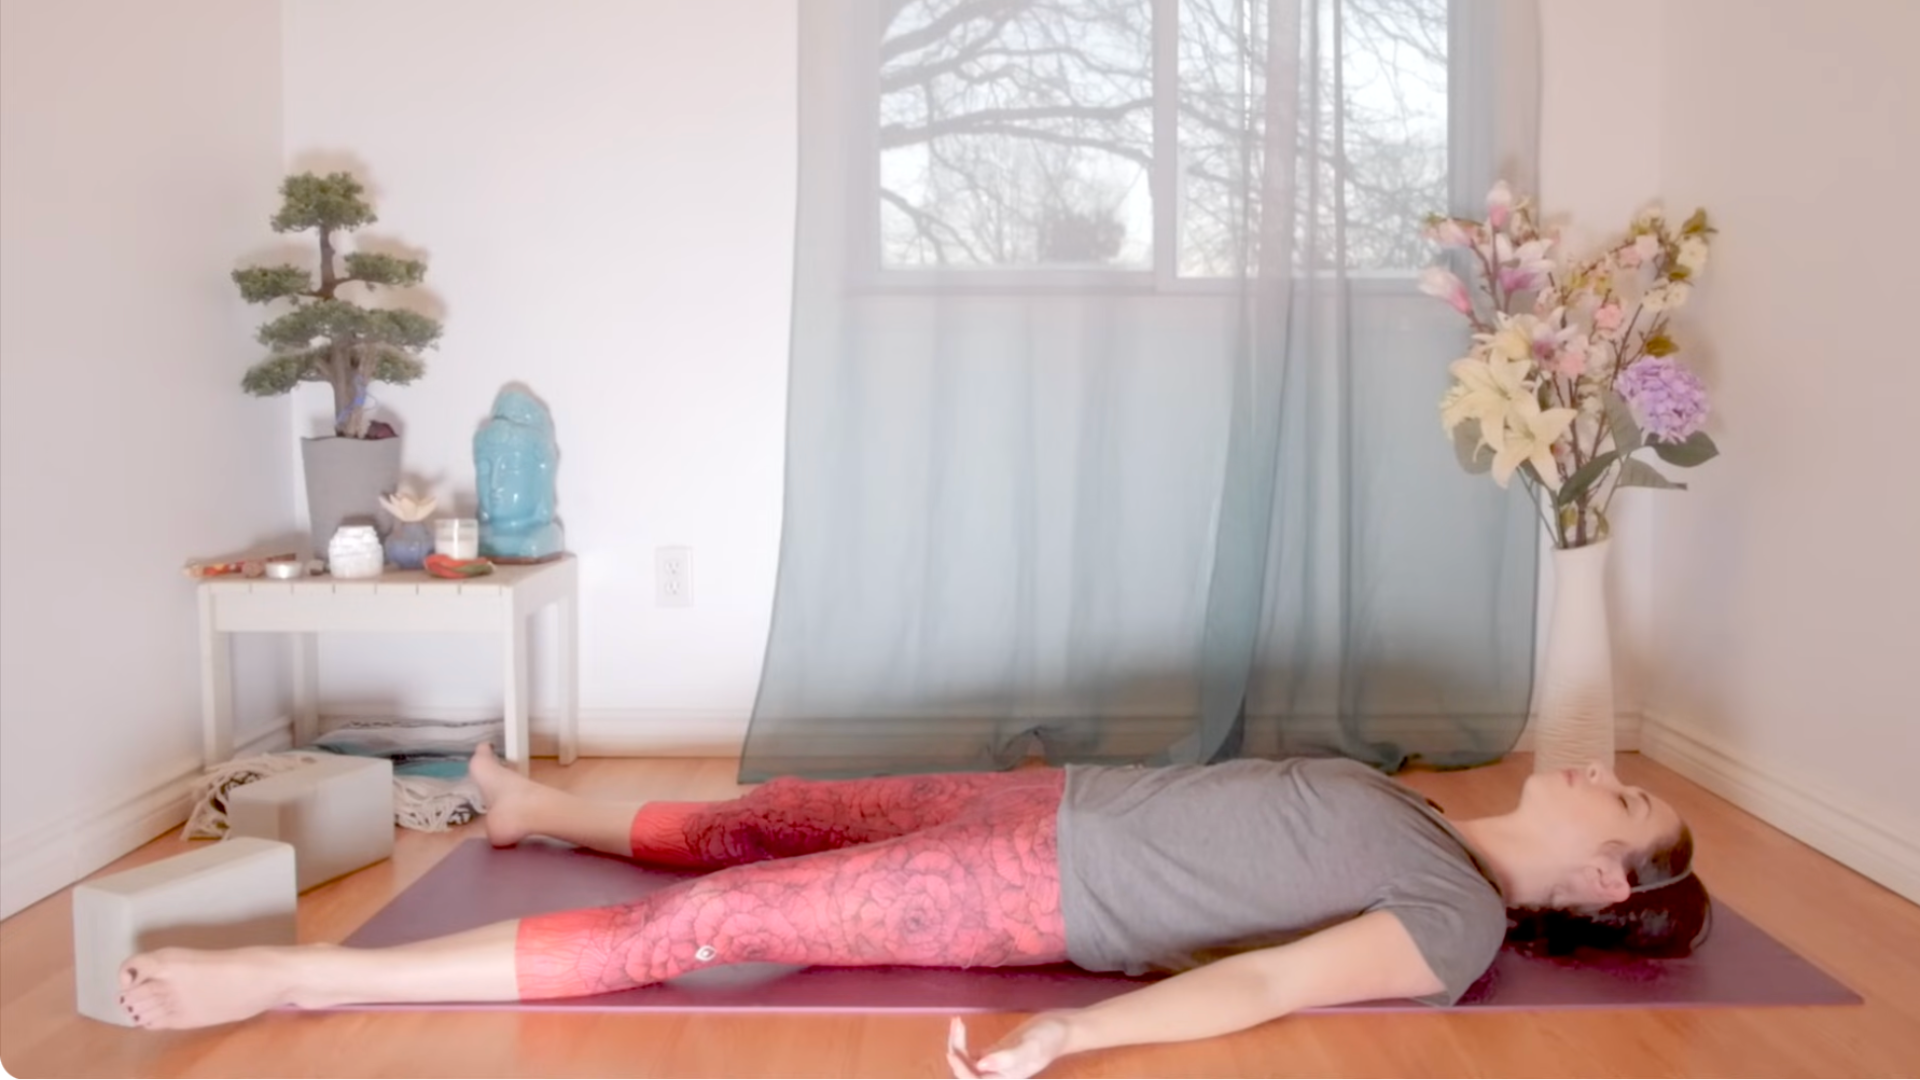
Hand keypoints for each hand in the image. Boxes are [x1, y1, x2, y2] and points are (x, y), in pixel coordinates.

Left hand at [946, 1014, 1071, 1078]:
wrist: (1059, 1028)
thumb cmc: (1049, 1038)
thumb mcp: (1031, 1047)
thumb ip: (1008, 1058)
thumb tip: (981, 1065)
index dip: (961, 1071)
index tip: (952, 1052)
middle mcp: (997, 1077)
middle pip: (965, 1074)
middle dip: (955, 1052)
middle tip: (957, 1024)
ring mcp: (993, 1067)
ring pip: (964, 1063)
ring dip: (956, 1044)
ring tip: (957, 1022)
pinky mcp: (991, 1056)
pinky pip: (968, 1054)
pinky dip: (961, 1041)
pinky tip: (960, 1025)